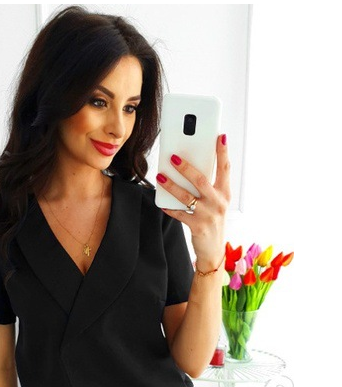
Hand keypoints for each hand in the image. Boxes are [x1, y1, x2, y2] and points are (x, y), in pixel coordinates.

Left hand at [156, 134, 230, 268]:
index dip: (223, 152)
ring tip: (160, 176)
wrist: (214, 250)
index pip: (225, 168)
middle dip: (186, 167)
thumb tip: (190, 168)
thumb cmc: (213, 221)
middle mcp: (218, 203)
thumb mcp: (217, 203)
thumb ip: (209, 187)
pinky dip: (169, 208)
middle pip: (201, 180)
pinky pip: (179, 214)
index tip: (220, 136)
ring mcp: (208, 215)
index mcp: (225, 193)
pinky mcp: (197, 226)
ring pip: (186, 196)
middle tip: (173, 156)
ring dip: (171, 185)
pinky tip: (162, 203)